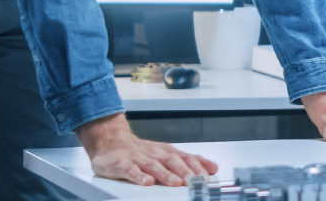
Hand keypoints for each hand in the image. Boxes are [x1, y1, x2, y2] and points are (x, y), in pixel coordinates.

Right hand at [76, 113, 217, 186]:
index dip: (197, 167)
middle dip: (185, 171)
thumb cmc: (142, 151)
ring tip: (175, 183)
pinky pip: (130, 170)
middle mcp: (154, 153)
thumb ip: (189, 161)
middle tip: (195, 181)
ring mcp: (138, 158)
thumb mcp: (167, 154)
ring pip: (154, 165)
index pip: (185, 158)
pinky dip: (139, 176)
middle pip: (172, 161)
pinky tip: (147, 182)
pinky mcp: (121, 164)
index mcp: (167, 152)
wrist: (112, 142)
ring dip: (166, 174)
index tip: (207, 177)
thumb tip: (212, 168)